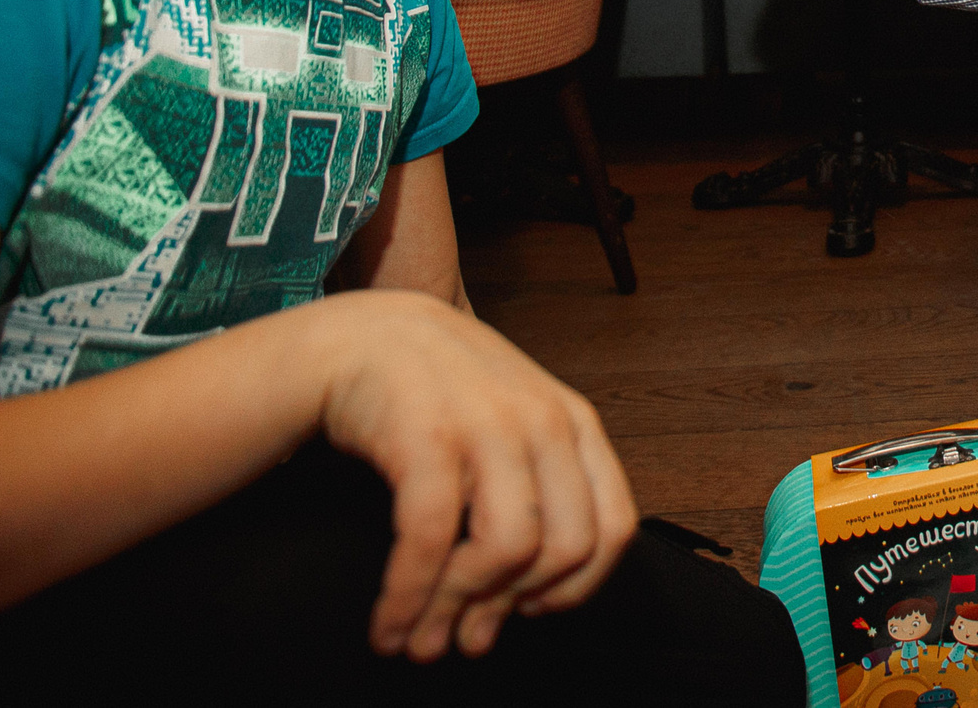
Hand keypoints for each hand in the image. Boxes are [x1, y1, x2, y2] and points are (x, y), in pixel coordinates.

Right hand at [308, 291, 637, 660]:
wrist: (363, 336)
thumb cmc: (439, 395)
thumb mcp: (511, 427)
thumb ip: (535, 493)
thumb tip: (522, 604)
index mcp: (574, 423)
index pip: (614, 527)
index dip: (576, 586)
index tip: (530, 610)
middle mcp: (543, 422)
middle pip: (564, 549)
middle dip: (513, 607)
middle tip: (466, 637)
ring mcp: (490, 425)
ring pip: (506, 551)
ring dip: (456, 610)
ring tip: (419, 641)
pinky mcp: (429, 436)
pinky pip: (430, 539)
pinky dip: (408, 597)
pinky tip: (389, 624)